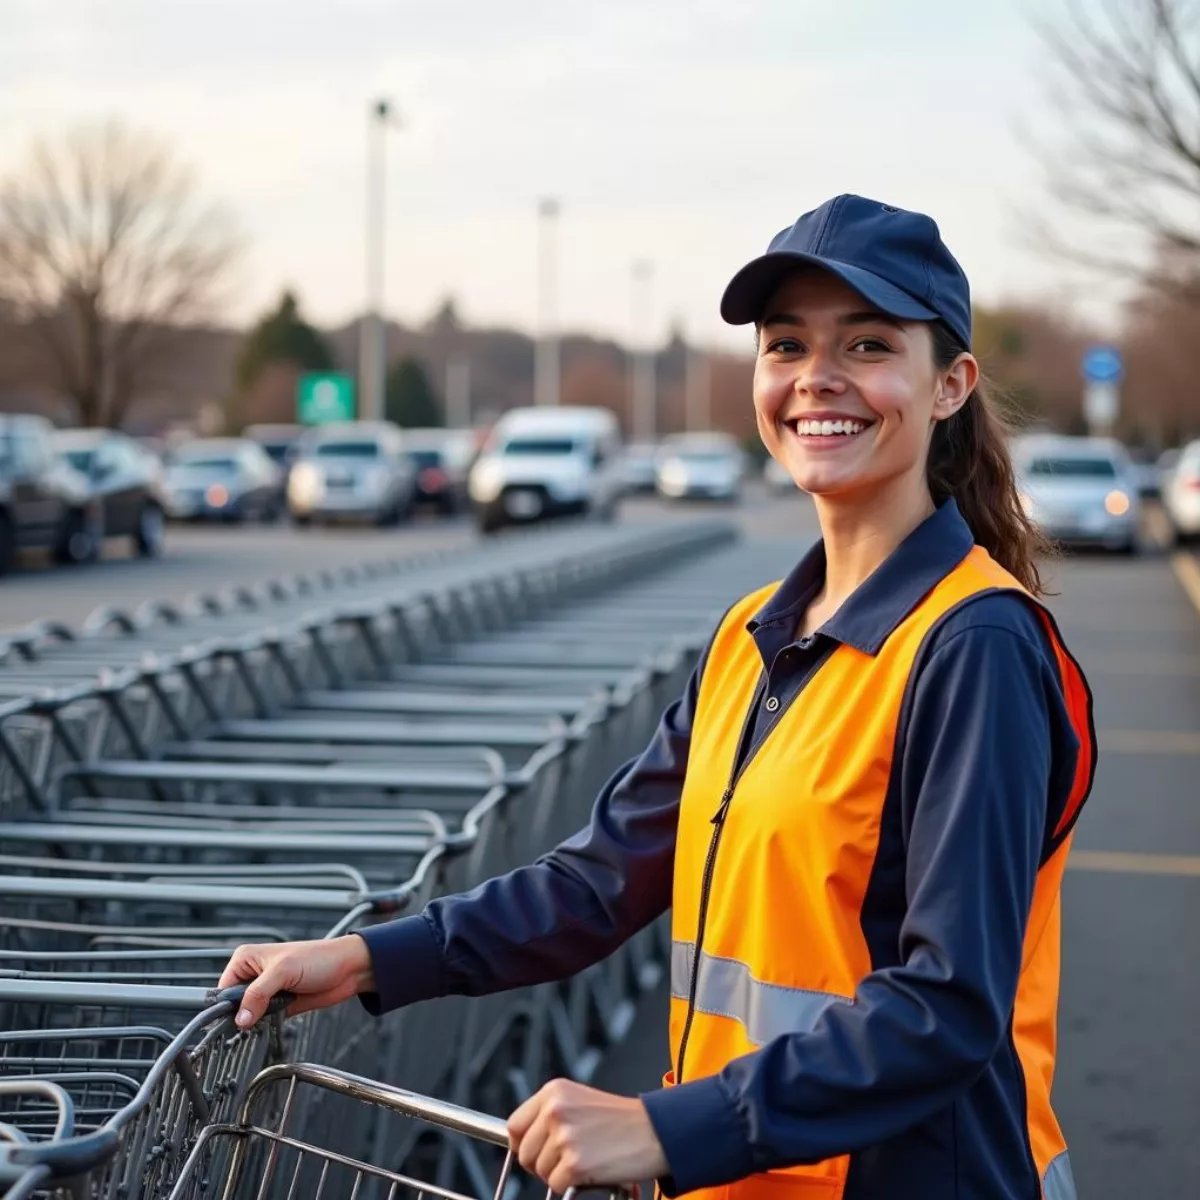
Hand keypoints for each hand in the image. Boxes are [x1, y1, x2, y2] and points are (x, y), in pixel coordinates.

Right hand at [217, 935, 375, 1028]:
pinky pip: (264, 1020)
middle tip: (250, 1022)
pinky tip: (275, 1021)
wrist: (348, 969)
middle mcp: (254, 973)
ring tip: (268, 1017)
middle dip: (241, 1015)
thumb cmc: (319, 957)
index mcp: (247, 958)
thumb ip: (258, 994)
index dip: (226, 1006)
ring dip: (256, 1021)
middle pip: (234, 1003)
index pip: (224, 988)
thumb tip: (240, 1017)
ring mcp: (267, 990)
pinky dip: (267, 1025)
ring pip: (249, 1014)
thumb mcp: (283, 971)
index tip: (230, 1021)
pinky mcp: (279, 1004)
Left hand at [507, 1079, 667, 1193]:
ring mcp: (564, 1136)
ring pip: (540, 1172)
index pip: (514, 1126)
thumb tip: (520, 1142)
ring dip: (559, 1174)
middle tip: (567, 1161)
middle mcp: (555, 1110)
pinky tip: (592, 1170)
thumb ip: (550, 1116)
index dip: (522, 1145)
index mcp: (554, 1092)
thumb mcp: (579, 1102)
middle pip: (524, 1153)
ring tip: (586, 1160)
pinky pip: (556, 1186)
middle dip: (541, 1164)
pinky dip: (572, 1185)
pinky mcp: (575, 1163)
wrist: (654, 1131)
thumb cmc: (621, 1120)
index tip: (535, 1151)